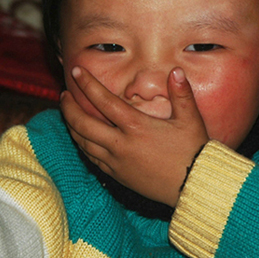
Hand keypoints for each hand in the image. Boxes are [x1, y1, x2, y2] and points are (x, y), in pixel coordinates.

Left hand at [60, 66, 208, 206]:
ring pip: (83, 142)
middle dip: (69, 107)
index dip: (87, 84)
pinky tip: (81, 137)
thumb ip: (181, 94)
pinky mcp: (117, 175)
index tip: (76, 71)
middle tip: (64, 94)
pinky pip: (92, 158)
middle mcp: (121, 144)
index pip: (104, 101)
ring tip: (68, 113)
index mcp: (136, 127)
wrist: (193, 187)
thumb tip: (175, 70)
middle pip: (83, 123)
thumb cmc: (194, 152)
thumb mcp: (191, 120)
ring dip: (71, 126)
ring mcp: (116, 162)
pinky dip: (82, 145)